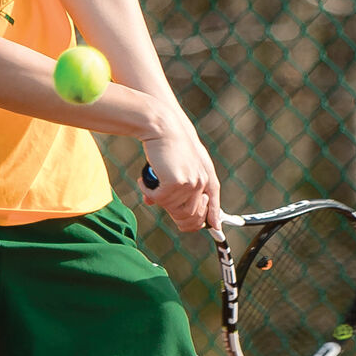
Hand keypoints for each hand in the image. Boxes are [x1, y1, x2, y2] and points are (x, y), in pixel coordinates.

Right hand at [138, 110, 221, 231]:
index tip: (202, 229)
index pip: (212, 209)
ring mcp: (191, 184)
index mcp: (208, 178)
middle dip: (173, 213)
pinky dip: (148, 191)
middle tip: (159, 200)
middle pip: (191, 217)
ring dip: (157, 198)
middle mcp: (203, 183)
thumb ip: (174, 185)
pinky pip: (158, 199)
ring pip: (172, 209)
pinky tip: (143, 179)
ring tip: (149, 182)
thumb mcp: (179, 164)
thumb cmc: (169, 143)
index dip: (205, 222)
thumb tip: (151, 203)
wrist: (164, 126)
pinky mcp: (176, 183)